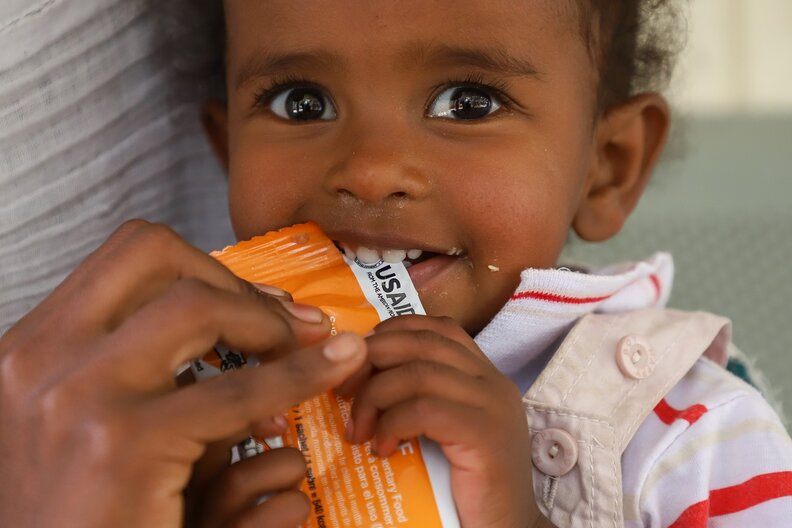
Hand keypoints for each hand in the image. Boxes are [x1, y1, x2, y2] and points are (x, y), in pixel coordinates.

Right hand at [0, 220, 365, 527]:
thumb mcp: (89, 419)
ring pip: (199, 309)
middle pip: (158, 258)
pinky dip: (299, 371)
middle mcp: (39, 358)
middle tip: (289, 323)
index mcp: (32, 346)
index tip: (255, 306)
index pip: (129, 259)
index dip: (204, 270)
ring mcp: (75, 396)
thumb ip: (142, 365)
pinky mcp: (120, 442)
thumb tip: (238, 316)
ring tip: (309, 349)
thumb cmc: (90, 511)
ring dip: (267, 323)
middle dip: (235, 284)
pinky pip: (237, 390)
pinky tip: (335, 364)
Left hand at [343, 316, 540, 527]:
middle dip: (372, 359)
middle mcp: (491, 380)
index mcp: (482, 374)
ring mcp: (492, 404)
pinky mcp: (485, 433)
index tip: (357, 362)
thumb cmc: (465, 487)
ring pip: (418, 372)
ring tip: (359, 432)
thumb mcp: (441, 431)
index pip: (435, 327)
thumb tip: (356, 377)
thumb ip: (417, 399)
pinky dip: (392, 424)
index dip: (390, 333)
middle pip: (422, 341)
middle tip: (344, 393)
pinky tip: (381, 449)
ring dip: (375, 397)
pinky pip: (424, 409)